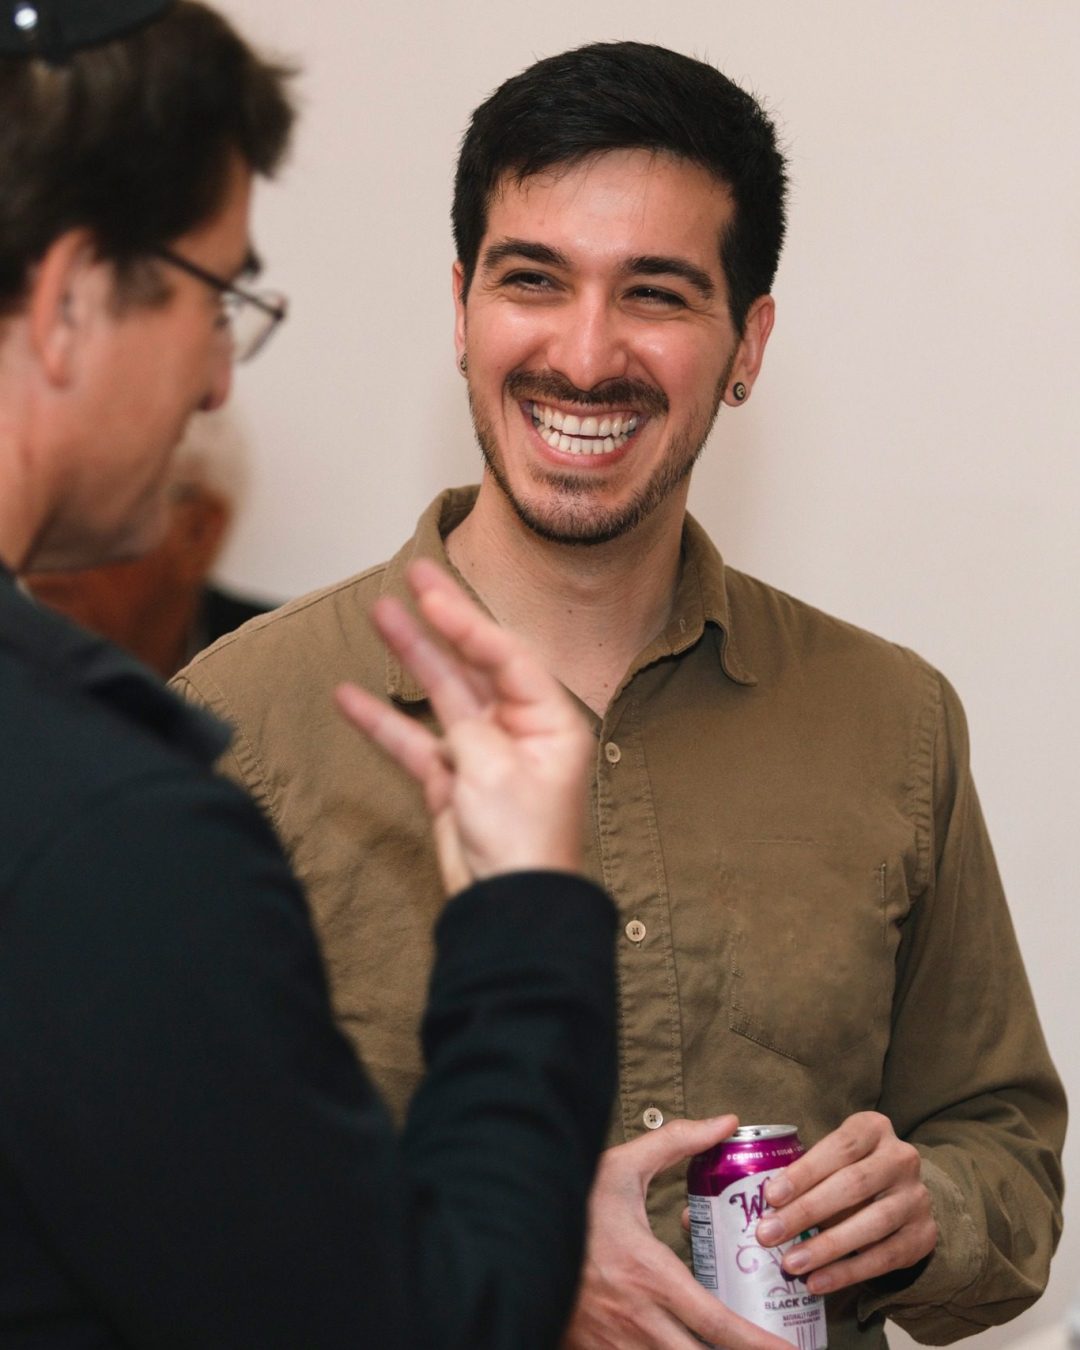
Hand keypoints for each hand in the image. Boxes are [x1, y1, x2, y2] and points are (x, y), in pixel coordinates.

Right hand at [335, 558, 590, 893]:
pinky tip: (349, 696)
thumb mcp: (495, 772)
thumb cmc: (523, 843)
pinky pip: (414, 741)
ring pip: (440, 695)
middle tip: (414, 573)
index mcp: (549, 721)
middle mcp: (519, 728)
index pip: (505, 656)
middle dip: (441, 621)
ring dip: (410, 658)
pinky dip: (383, 722)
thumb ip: (470, 731)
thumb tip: (453, 718)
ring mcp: (483, 753)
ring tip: (380, 613)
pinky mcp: (453, 780)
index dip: (467, 621)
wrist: (508, 909)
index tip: (431, 590)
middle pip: (473, 664)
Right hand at [561, 1117, 792, 1349]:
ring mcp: (611, 1345)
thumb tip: (725, 1122)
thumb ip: (676, 1143)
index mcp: (649, 1275)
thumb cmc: (571, 1200)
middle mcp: (636, 1321)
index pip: (717, 1324)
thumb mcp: (621, 1167)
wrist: (506, 1229)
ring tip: (725, 1348)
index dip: (759, 1345)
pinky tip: (675, 1345)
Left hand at [756, 1111, 936, 1294]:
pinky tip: (818, 1281)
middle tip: (769, 1234)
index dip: (804, 1172)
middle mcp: (901, 1158)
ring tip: (791, 1263)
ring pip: (871, 1224)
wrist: (901, 1195)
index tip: (770, 1196)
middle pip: (853, 1185)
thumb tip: (767, 1204)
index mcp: (874, 1128)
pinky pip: (884, 1258)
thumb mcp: (833, 1158)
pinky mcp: (924, 1235)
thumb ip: (807, 1172)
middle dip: (806, 1211)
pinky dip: (847, 1272)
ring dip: (826, 1247)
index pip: (839, 1148)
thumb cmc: (850, 1170)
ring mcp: (916, 1198)